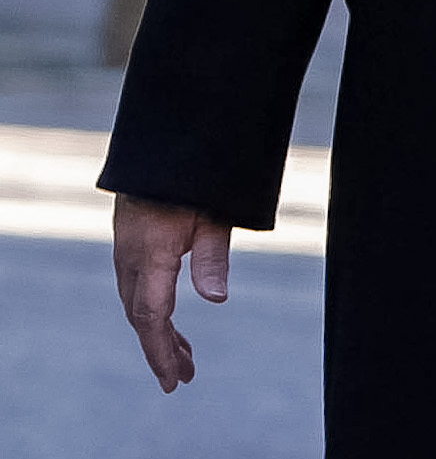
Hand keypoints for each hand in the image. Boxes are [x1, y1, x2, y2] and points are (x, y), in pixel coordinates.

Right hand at [113, 195, 230, 391]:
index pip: (151, 317)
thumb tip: (218, 300)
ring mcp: (127, 253)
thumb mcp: (212, 215)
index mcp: (150, 255)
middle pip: (142, 317)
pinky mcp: (131, 247)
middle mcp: (130, 259)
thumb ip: (213, 256)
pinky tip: (169, 325)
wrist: (162, 147)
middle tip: (182, 378)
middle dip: (161, 350)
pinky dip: (154, 311)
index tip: (173, 379)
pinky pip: (138, 288)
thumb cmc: (193, 179)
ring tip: (183, 360)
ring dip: (159, 333)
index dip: (160, 351)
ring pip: (138, 304)